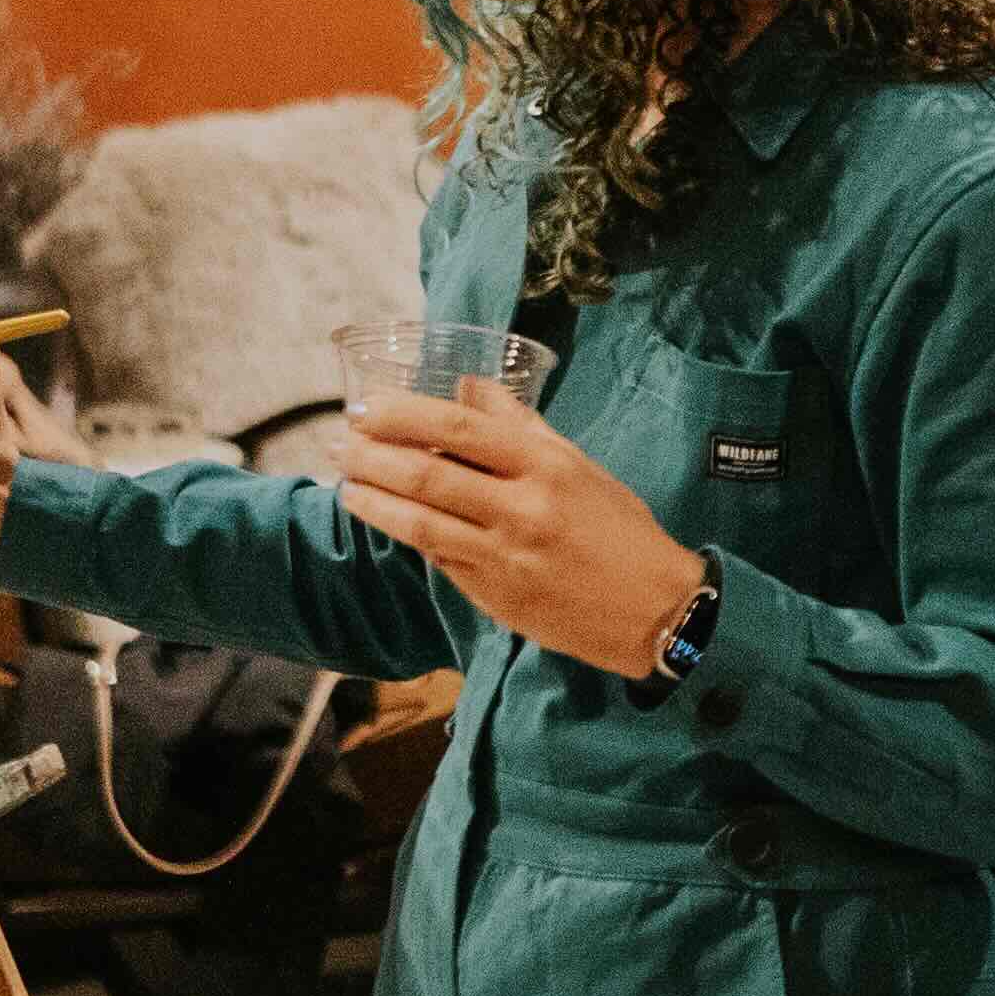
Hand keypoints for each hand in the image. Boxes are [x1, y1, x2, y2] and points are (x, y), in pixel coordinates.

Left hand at [340, 384, 710, 673]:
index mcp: (545, 465)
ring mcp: (504, 555)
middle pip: (427, 474)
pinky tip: (383, 518)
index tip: (366, 406)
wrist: (654, 608)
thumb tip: (467, 387)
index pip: (458, 428)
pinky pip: (438, 557)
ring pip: (420, 522)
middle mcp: (522, 507)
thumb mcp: (577, 464)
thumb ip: (519, 425)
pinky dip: (405, 534)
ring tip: (344, 482)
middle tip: (340, 442)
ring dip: (372, 499)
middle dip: (371, 455)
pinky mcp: (494, 595)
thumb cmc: (619, 529)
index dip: (402, 414)